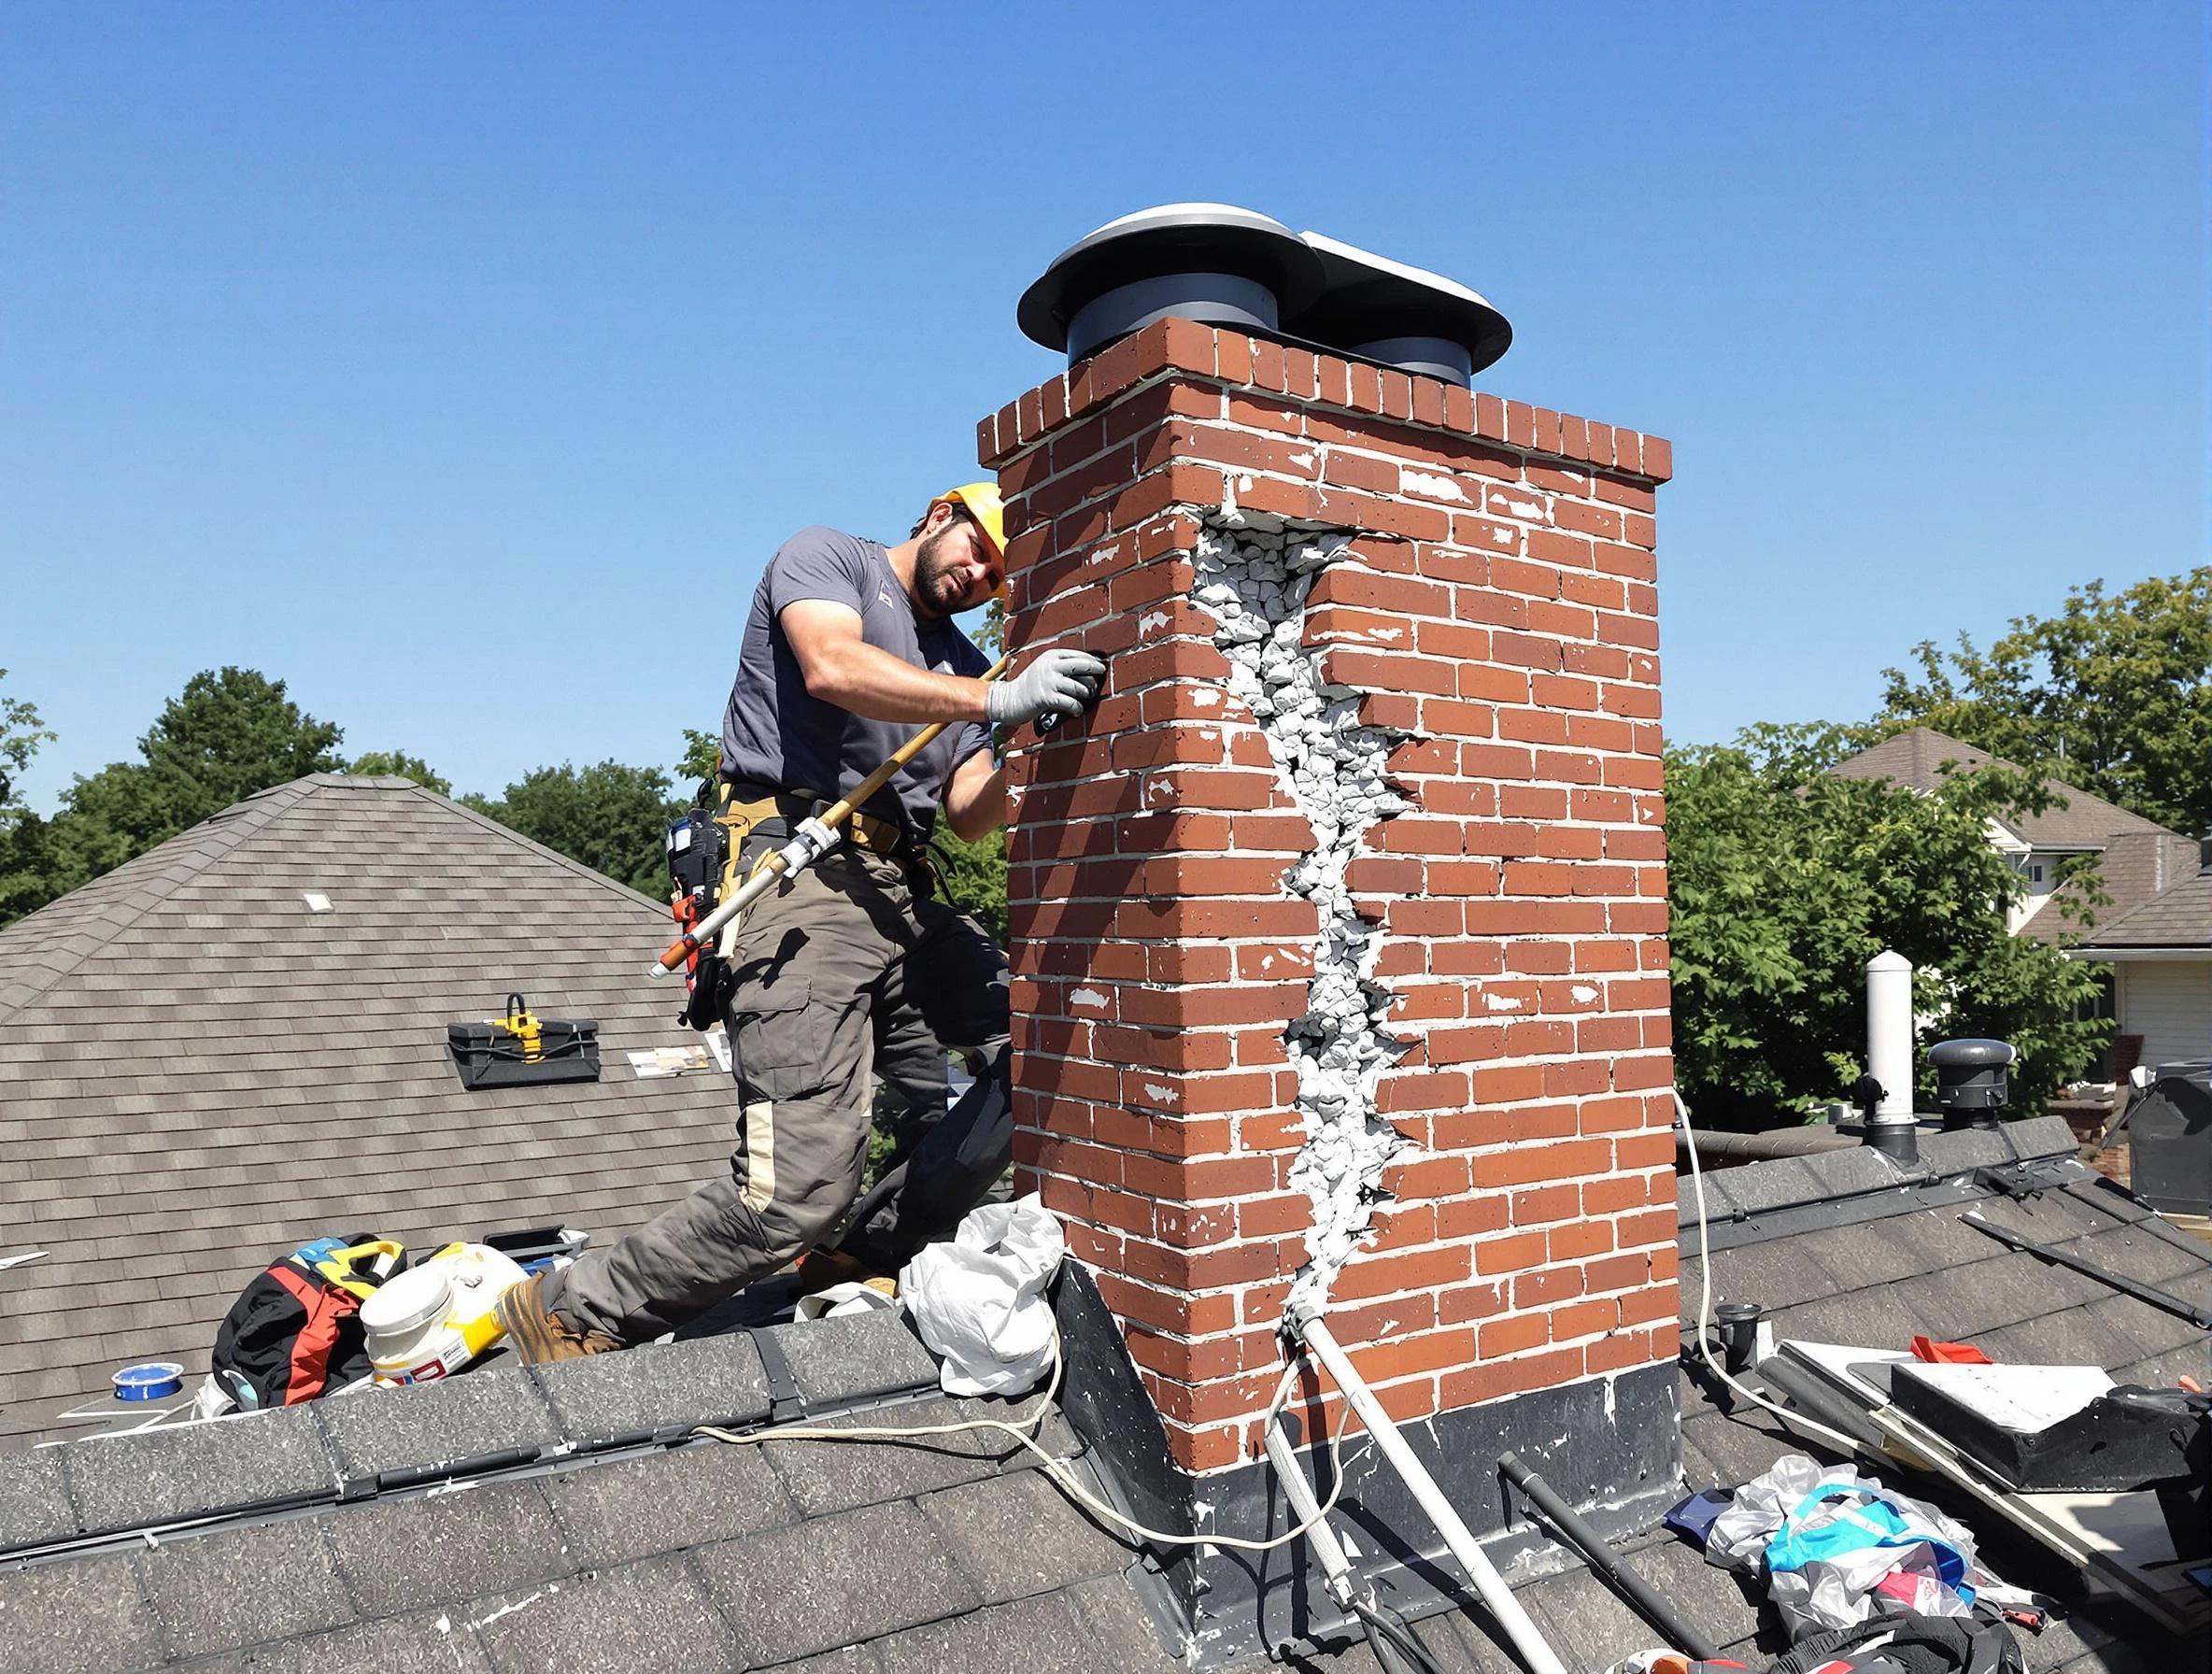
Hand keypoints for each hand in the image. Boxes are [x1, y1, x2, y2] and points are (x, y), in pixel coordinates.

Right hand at [985, 648, 1106, 726]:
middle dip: (1095, 675)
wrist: (1009, 699)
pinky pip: (1071, 703)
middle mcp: (1051, 665)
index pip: (1080, 655)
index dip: (1094, 663)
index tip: (1101, 669)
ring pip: (1079, 687)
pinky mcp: (1046, 697)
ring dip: (1086, 696)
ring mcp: (1048, 681)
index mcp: (1052, 655)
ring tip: (1085, 700)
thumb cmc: (1031, 686)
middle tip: (1097, 685)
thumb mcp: (1045, 669)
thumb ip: (1062, 667)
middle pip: (1083, 667)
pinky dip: (1077, 708)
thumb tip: (1089, 672)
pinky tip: (1077, 711)